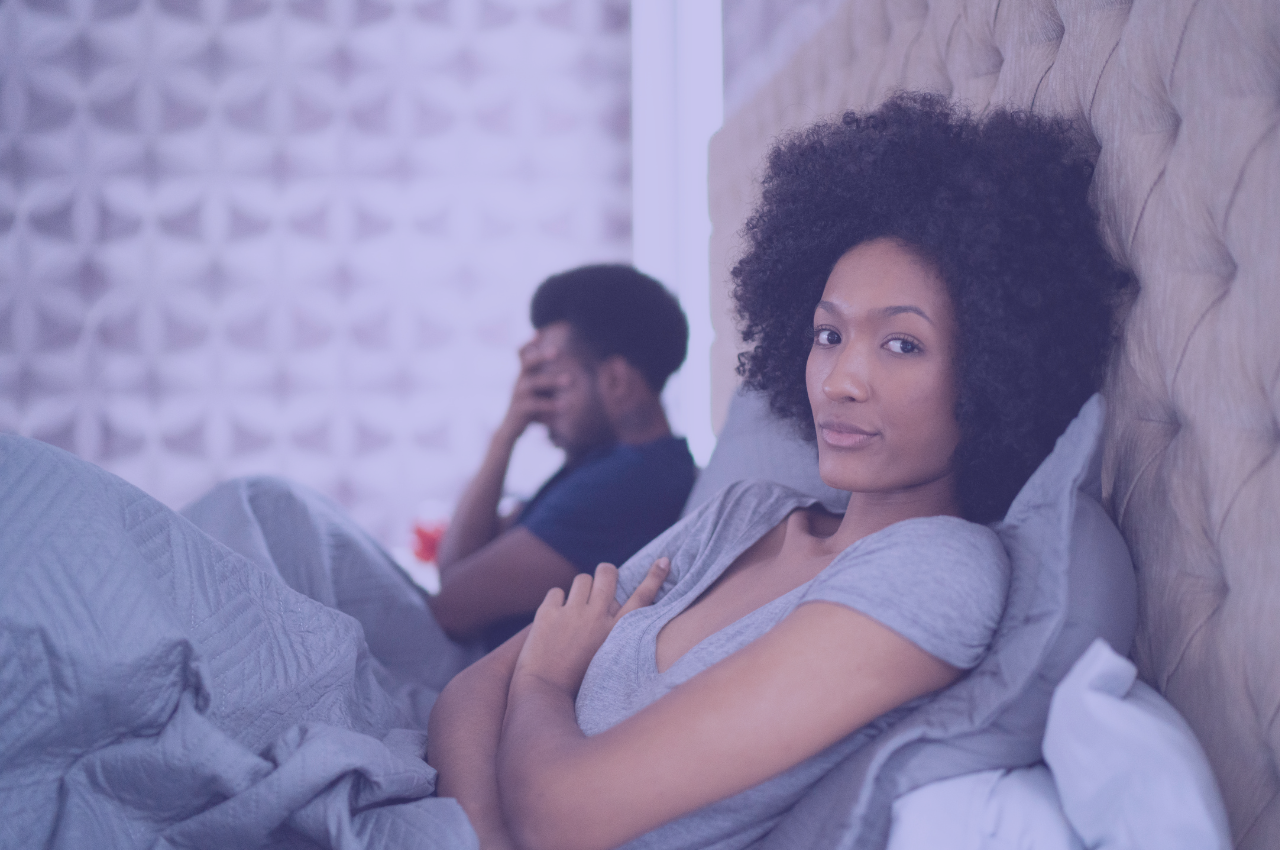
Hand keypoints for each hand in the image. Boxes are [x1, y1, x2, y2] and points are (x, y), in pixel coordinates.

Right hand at [495, 337, 569, 443]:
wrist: (510, 429)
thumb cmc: (528, 407)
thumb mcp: (537, 391)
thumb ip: (547, 381)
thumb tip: (570, 373)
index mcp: (523, 375)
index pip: (520, 354)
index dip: (528, 343)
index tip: (538, 333)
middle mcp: (519, 381)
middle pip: (527, 364)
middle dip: (541, 356)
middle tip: (557, 351)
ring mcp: (518, 395)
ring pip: (534, 384)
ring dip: (553, 380)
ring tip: (571, 380)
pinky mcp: (521, 410)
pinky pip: (536, 405)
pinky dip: (551, 404)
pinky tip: (566, 405)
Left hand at [514, 558, 670, 695]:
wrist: (544, 692)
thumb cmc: (577, 678)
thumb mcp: (606, 655)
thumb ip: (611, 628)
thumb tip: (610, 601)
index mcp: (616, 632)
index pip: (641, 598)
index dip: (654, 577)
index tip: (663, 561)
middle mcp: (596, 618)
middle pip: (607, 574)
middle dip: (606, 571)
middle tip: (603, 576)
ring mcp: (571, 614)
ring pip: (581, 579)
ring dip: (578, 590)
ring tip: (574, 609)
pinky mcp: (548, 613)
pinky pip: (556, 592)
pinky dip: (555, 603)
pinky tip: (553, 620)